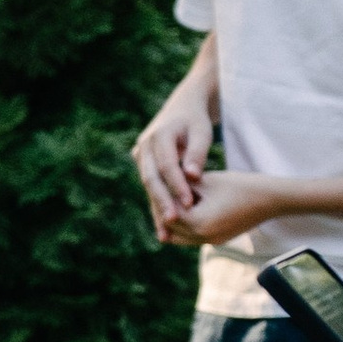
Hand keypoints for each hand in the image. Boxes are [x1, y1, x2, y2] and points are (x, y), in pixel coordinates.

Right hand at [132, 74, 215, 233]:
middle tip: (173, 222)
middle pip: (152, 177)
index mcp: (159, 134)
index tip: (190, 203)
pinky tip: (164, 227)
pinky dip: (158, 204)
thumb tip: (192, 177)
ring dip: (157, 208)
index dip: (177, 185)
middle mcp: (144, 145)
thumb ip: (197, 153)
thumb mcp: (202, 132)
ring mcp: (140, 155)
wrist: (182, 108)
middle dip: (162, 201)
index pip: (167, 164)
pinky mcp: (143, 164)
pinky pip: (150, 186)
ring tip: (166, 233)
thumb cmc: (196, 121)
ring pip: (148, 185)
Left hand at [155, 166, 282, 247]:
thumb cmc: (239, 185)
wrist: (271, 199)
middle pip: (170, 227)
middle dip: (164, 209)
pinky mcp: (217, 240)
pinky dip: (186, 224)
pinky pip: (192, 236)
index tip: (155, 182)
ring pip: (179, 236)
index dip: (161, 195)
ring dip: (174, 219)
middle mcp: (202, 238)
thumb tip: (158, 182)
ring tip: (170, 198)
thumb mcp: (205, 181)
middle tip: (158, 191)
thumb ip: (180, 185)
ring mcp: (210, 242)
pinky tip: (185, 205)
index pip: (168, 211)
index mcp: (198, 223)